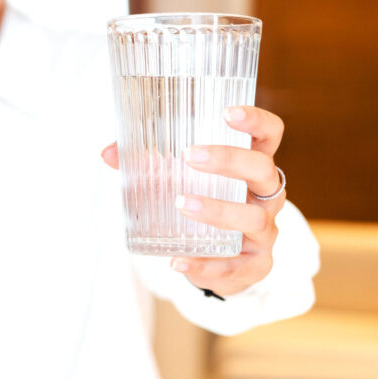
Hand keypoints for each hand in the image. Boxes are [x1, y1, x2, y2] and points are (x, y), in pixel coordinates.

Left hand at [100, 106, 285, 295]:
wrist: (221, 259)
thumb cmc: (204, 203)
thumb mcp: (181, 179)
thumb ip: (148, 163)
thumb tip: (108, 152)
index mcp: (253, 165)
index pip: (269, 135)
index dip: (255, 121)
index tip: (227, 112)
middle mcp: (267, 195)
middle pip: (262, 170)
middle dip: (229, 160)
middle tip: (189, 156)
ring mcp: (265, 230)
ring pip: (252, 218)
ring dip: (217, 210)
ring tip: (181, 204)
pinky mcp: (257, 265)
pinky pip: (237, 266)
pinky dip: (206, 265)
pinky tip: (179, 261)